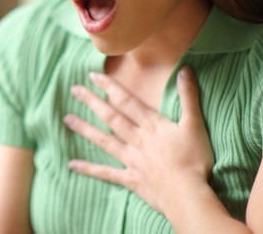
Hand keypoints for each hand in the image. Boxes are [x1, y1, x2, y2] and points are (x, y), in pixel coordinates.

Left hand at [64, 67, 213, 214]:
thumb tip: (185, 69)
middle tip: (74, 90)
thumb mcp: (195, 124)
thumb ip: (188, 96)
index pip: (126, 101)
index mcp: (151, 125)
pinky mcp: (130, 179)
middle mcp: (137, 139)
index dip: (109, 87)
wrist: (188, 194)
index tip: (92, 76)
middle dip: (92, 102)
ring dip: (85, 129)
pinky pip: (105, 173)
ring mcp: (131, 159)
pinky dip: (88, 169)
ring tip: (67, 119)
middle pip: (111, 117)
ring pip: (103, 141)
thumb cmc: (195, 159)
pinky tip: (71, 164)